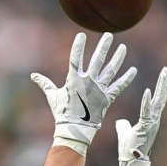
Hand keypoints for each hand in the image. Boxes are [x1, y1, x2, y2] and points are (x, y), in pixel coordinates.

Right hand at [31, 32, 136, 155]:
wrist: (75, 129)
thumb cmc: (62, 113)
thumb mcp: (52, 96)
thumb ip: (45, 84)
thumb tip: (33, 75)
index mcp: (74, 79)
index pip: (75, 58)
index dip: (78, 46)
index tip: (82, 35)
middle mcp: (88, 82)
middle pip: (98, 60)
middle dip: (104, 47)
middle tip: (109, 35)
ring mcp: (99, 90)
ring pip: (110, 70)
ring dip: (117, 58)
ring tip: (123, 48)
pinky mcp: (107, 98)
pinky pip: (119, 87)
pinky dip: (126, 79)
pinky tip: (133, 70)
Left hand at [115, 67, 166, 165]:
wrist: (131, 163)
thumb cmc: (128, 149)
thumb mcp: (124, 133)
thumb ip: (123, 125)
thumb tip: (120, 121)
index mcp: (150, 120)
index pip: (157, 101)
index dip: (161, 89)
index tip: (166, 77)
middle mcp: (154, 120)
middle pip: (161, 98)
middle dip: (163, 83)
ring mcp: (152, 124)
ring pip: (158, 102)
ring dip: (161, 87)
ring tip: (165, 74)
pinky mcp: (146, 127)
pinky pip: (146, 113)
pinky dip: (146, 102)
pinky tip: (148, 91)